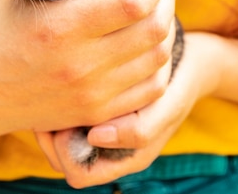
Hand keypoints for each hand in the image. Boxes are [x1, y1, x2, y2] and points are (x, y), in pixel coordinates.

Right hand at [0, 0, 175, 142]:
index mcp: (61, 26)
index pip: (135, 1)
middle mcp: (81, 64)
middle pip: (155, 28)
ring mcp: (91, 93)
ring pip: (159, 58)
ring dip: (165, 28)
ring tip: (153, 13)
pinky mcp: (97, 113)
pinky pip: (151, 89)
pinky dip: (159, 62)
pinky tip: (147, 46)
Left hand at [35, 31, 209, 188]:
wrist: (187, 64)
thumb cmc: (176, 88)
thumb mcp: (166, 109)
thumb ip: (139, 130)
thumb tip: (95, 137)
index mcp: (123, 160)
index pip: (77, 173)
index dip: (64, 151)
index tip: (68, 119)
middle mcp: (106, 150)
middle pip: (59, 158)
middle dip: (51, 133)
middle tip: (51, 101)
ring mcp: (98, 130)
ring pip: (58, 138)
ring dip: (54, 117)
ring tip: (56, 90)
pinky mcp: (94, 109)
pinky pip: (67, 116)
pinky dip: (61, 103)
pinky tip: (65, 80)